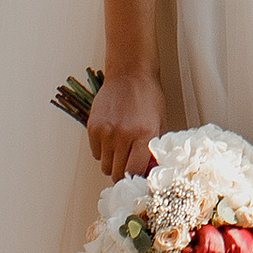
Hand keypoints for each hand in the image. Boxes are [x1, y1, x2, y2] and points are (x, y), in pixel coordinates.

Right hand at [85, 67, 166, 183]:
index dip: (136, 178)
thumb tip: (149, 173)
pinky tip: (112, 139)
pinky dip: (103, 152)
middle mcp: (123, 135)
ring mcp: (105, 132)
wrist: (130, 73)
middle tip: (129, 166)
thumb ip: (153, 150)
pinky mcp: (93, 127)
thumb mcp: (160, 123)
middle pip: (117, 173)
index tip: (138, 178)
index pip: (135, 172)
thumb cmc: (148, 97)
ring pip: (105, 166)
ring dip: (113, 163)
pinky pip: (96, 153)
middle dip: (124, 173)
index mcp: (144, 135)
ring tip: (121, 149)